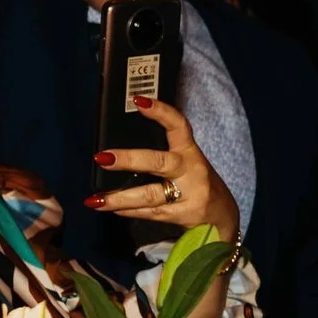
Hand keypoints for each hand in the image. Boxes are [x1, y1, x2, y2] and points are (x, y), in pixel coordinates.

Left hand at [86, 98, 241, 237]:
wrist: (222, 217)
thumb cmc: (197, 183)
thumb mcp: (188, 164)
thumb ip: (163, 155)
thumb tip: (121, 150)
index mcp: (190, 153)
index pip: (178, 127)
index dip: (161, 112)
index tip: (138, 101)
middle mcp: (191, 171)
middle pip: (159, 162)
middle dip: (129, 159)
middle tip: (102, 157)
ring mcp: (188, 195)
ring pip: (150, 194)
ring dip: (120, 197)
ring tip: (95, 199)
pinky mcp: (182, 216)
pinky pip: (150, 213)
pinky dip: (128, 210)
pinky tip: (111, 208)